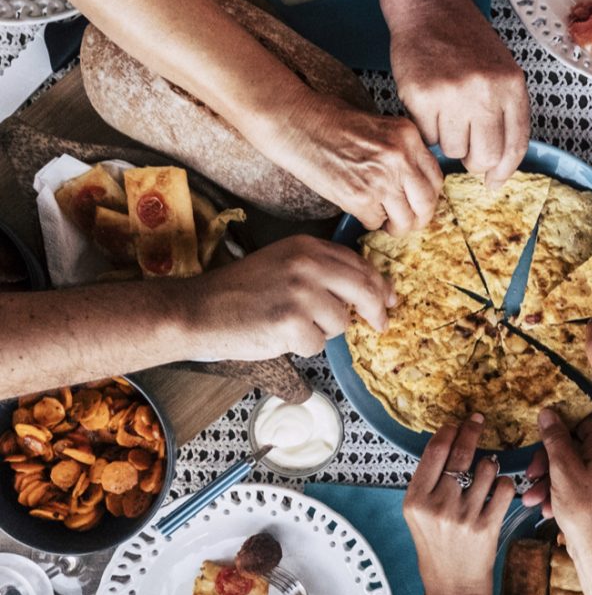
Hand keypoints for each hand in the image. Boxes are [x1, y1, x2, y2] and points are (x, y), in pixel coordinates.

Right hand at [192, 234, 394, 359]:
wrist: (199, 310)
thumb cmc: (241, 292)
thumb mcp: (284, 264)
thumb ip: (323, 271)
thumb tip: (370, 291)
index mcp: (307, 246)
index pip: (359, 264)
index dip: (379, 284)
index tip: (389, 298)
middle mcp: (307, 265)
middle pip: (365, 289)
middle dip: (376, 310)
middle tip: (380, 324)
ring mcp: (301, 293)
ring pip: (341, 322)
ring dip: (322, 331)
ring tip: (291, 324)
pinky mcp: (292, 323)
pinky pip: (318, 344)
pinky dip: (302, 347)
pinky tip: (278, 336)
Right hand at [262, 90, 442, 234]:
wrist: (296, 123)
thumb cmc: (332, 122)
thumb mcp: (381, 127)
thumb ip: (403, 151)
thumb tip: (418, 183)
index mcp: (408, 136)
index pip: (436, 178)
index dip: (429, 197)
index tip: (420, 203)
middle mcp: (399, 157)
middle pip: (427, 204)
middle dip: (419, 218)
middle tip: (408, 221)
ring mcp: (380, 179)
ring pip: (406, 220)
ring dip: (397, 227)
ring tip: (386, 222)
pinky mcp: (359, 197)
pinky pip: (376, 222)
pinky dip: (370, 221)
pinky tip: (361, 209)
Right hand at [389, 0, 529, 188]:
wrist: (431, 9)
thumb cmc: (465, 42)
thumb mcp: (501, 71)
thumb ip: (505, 113)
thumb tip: (499, 167)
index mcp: (512, 86)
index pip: (515, 145)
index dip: (504, 171)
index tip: (494, 182)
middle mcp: (486, 91)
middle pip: (484, 156)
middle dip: (474, 160)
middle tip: (465, 146)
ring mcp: (454, 94)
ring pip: (453, 150)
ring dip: (448, 140)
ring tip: (445, 112)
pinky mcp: (423, 96)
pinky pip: (427, 137)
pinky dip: (427, 128)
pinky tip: (429, 104)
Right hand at [404, 415, 516, 594]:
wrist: (452, 587)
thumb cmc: (436, 548)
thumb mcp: (418, 515)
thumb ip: (428, 482)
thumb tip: (446, 442)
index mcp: (415, 500)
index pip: (434, 451)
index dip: (448, 431)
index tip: (456, 423)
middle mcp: (437, 506)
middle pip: (460, 453)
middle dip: (472, 430)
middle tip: (478, 420)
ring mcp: (463, 517)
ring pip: (486, 468)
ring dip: (490, 464)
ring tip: (486, 473)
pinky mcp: (486, 526)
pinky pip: (503, 488)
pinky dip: (503, 484)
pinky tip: (497, 490)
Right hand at [522, 411, 591, 561]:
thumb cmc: (585, 511)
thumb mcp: (563, 470)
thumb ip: (554, 439)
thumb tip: (548, 412)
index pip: (584, 421)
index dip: (562, 424)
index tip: (542, 432)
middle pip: (572, 446)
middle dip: (546, 460)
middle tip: (531, 472)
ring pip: (567, 467)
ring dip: (546, 480)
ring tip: (531, 497)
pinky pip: (571, 484)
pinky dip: (555, 493)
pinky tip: (544, 507)